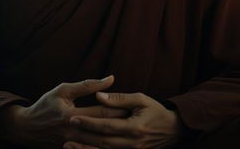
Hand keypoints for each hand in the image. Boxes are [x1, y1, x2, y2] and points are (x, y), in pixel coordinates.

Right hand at [0, 76, 126, 146]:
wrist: (26, 129)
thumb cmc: (45, 105)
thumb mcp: (63, 90)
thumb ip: (88, 85)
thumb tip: (111, 78)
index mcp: (72, 116)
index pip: (102, 113)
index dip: (119, 109)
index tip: (135, 107)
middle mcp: (75, 133)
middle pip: (105, 130)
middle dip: (122, 125)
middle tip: (139, 120)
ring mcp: (74, 144)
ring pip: (101, 143)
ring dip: (117, 137)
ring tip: (132, 131)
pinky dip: (105, 145)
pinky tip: (116, 141)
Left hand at [64, 91, 183, 148]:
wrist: (173, 131)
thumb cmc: (155, 111)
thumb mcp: (140, 99)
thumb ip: (118, 99)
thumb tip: (98, 95)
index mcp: (134, 128)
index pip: (106, 125)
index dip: (88, 122)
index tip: (73, 117)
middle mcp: (132, 144)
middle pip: (102, 142)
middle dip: (83, 137)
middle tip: (66, 132)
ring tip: (68, 146)